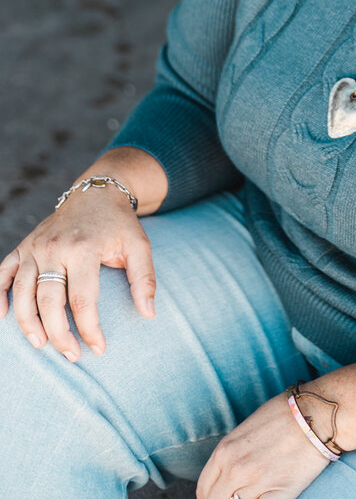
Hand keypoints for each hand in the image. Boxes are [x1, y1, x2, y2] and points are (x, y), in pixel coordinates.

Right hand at [0, 184, 155, 360]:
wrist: (96, 192)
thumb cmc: (119, 224)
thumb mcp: (139, 245)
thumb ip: (144, 278)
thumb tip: (149, 314)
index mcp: (84, 248)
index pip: (82, 298)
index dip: (89, 328)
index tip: (98, 348)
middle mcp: (55, 247)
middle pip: (49, 299)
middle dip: (58, 333)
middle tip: (71, 355)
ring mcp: (36, 246)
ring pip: (22, 290)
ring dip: (27, 322)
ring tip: (40, 344)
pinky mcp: (24, 245)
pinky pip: (3, 272)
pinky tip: (3, 316)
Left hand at [196, 391, 330, 498]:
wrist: (317, 414)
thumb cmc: (284, 414)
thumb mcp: (246, 429)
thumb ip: (231, 454)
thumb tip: (224, 477)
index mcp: (225, 450)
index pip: (204, 489)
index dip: (209, 497)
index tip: (219, 496)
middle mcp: (236, 469)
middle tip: (239, 495)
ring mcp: (257, 484)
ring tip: (258, 490)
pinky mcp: (279, 494)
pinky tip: (267, 495)